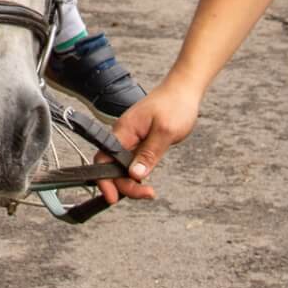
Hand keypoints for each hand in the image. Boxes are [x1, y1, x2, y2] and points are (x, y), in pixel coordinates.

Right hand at [92, 75, 201, 205]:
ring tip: (148, 192)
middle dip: (124, 186)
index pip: (104, 159)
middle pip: (111, 167)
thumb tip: (135, 175)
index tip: (114, 197)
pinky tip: (145, 180)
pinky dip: (136, 174)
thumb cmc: (175, 104)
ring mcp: (131, 139)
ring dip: (131, 182)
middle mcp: (123, 135)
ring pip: (121, 166)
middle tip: (147, 194)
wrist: (183, 90)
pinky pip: (131, 162)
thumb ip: (149, 154)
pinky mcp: (139, 141)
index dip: (105, 180)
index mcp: (123, 131)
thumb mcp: (165, 131)